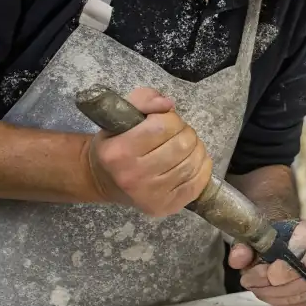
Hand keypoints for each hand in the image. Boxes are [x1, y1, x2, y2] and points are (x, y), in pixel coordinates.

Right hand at [85, 87, 211, 215]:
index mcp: (119, 152)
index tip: (165, 120)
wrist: (103, 180)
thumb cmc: (115, 144)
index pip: (162, 126)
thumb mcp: (120, 116)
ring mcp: (151, 195)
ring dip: (196, 148)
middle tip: (177, 134)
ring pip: (192, 163)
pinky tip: (192, 161)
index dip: (171, 118)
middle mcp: (133, 176)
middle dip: (185, 132)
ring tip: (184, 146)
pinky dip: (202, 167)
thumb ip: (143, 100)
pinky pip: (198, 183)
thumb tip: (168, 104)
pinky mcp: (165, 206)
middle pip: (182, 145)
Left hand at [228, 219, 305, 305]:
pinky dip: (283, 303)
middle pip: (297, 278)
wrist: (288, 241)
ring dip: (273, 296)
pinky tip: (270, 295)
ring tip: (257, 289)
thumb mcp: (254, 238)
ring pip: (300, 293)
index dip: (272, 270)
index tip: (251, 274)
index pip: (294, 256)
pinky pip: (303, 303)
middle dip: (268, 286)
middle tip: (249, 283)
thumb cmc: (273, 239)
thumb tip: (237, 260)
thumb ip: (243, 247)